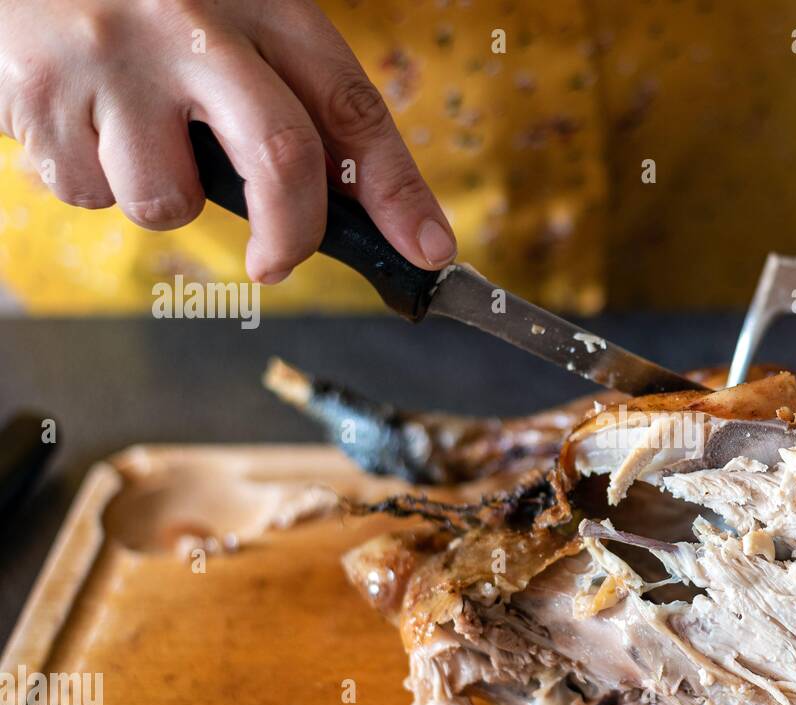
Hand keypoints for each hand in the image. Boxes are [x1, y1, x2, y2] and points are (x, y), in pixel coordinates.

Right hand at [0, 0, 455, 281]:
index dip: (399, 192)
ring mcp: (116, 61)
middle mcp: (193, 26)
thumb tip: (356, 213)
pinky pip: (87, 193)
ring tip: (135, 136)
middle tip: (279, 261)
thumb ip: (291, 102)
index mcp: (261, 5)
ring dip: (165, 198)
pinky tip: (83, 122)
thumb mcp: (232, 24)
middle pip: (282, 157)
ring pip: (169, 201)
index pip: (350, 108)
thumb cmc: (144, 2)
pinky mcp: (41, 95)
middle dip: (293, 234)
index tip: (428, 249)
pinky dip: (91, 180)